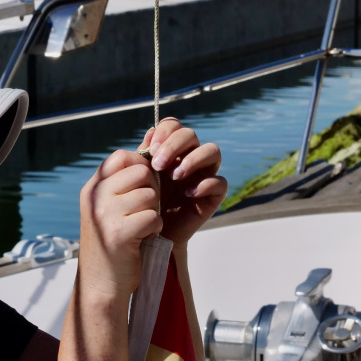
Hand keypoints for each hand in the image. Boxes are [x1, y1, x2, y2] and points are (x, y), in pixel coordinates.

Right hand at [78, 149, 163, 300]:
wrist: (101, 284)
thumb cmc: (112, 243)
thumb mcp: (110, 207)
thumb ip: (124, 181)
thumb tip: (150, 149)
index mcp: (93, 188)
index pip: (122, 156)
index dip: (141, 168)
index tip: (141, 188)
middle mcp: (95, 197)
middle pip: (142, 173)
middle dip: (151, 191)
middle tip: (142, 212)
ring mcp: (104, 215)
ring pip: (149, 196)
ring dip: (152, 213)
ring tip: (140, 228)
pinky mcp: (119, 233)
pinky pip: (153, 218)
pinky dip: (154, 230)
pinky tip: (142, 239)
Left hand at [141, 118, 226, 245]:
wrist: (153, 234)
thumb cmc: (145, 203)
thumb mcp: (140, 178)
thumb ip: (144, 156)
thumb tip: (151, 132)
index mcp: (171, 149)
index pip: (174, 126)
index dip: (165, 132)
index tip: (150, 150)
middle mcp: (190, 157)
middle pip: (191, 135)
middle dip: (174, 145)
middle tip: (158, 165)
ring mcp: (205, 174)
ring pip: (212, 151)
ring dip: (193, 159)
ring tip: (175, 176)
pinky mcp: (214, 194)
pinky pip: (220, 182)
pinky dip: (204, 185)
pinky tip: (187, 194)